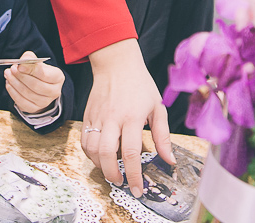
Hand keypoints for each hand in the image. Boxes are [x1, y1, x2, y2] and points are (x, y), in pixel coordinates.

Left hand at [5, 51, 64, 114]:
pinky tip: (9, 84)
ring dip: (15, 83)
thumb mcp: (37, 62)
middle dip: (21, 76)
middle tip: (11, 69)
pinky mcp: (34, 108)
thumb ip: (30, 59)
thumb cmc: (38, 72)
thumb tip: (23, 61)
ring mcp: (45, 102)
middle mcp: (54, 91)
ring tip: (8, 75)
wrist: (39, 86)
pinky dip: (13, 92)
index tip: (19, 66)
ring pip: (27, 93)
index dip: (31, 70)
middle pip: (35, 85)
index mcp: (58, 77)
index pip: (44, 74)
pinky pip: (21, 102)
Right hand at [82, 40, 173, 197]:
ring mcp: (97, 117)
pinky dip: (90, 155)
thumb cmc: (140, 85)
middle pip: (107, 154)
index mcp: (132, 117)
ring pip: (92, 150)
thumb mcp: (158, 108)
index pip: (132, 153)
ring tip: (112, 171)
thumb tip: (170, 160)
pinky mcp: (87, 116)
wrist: (116, 64)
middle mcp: (112, 119)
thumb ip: (163, 136)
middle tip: (121, 182)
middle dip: (113, 175)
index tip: (138, 189)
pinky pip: (84, 141)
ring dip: (100, 166)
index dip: (134, 175)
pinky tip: (100, 157)